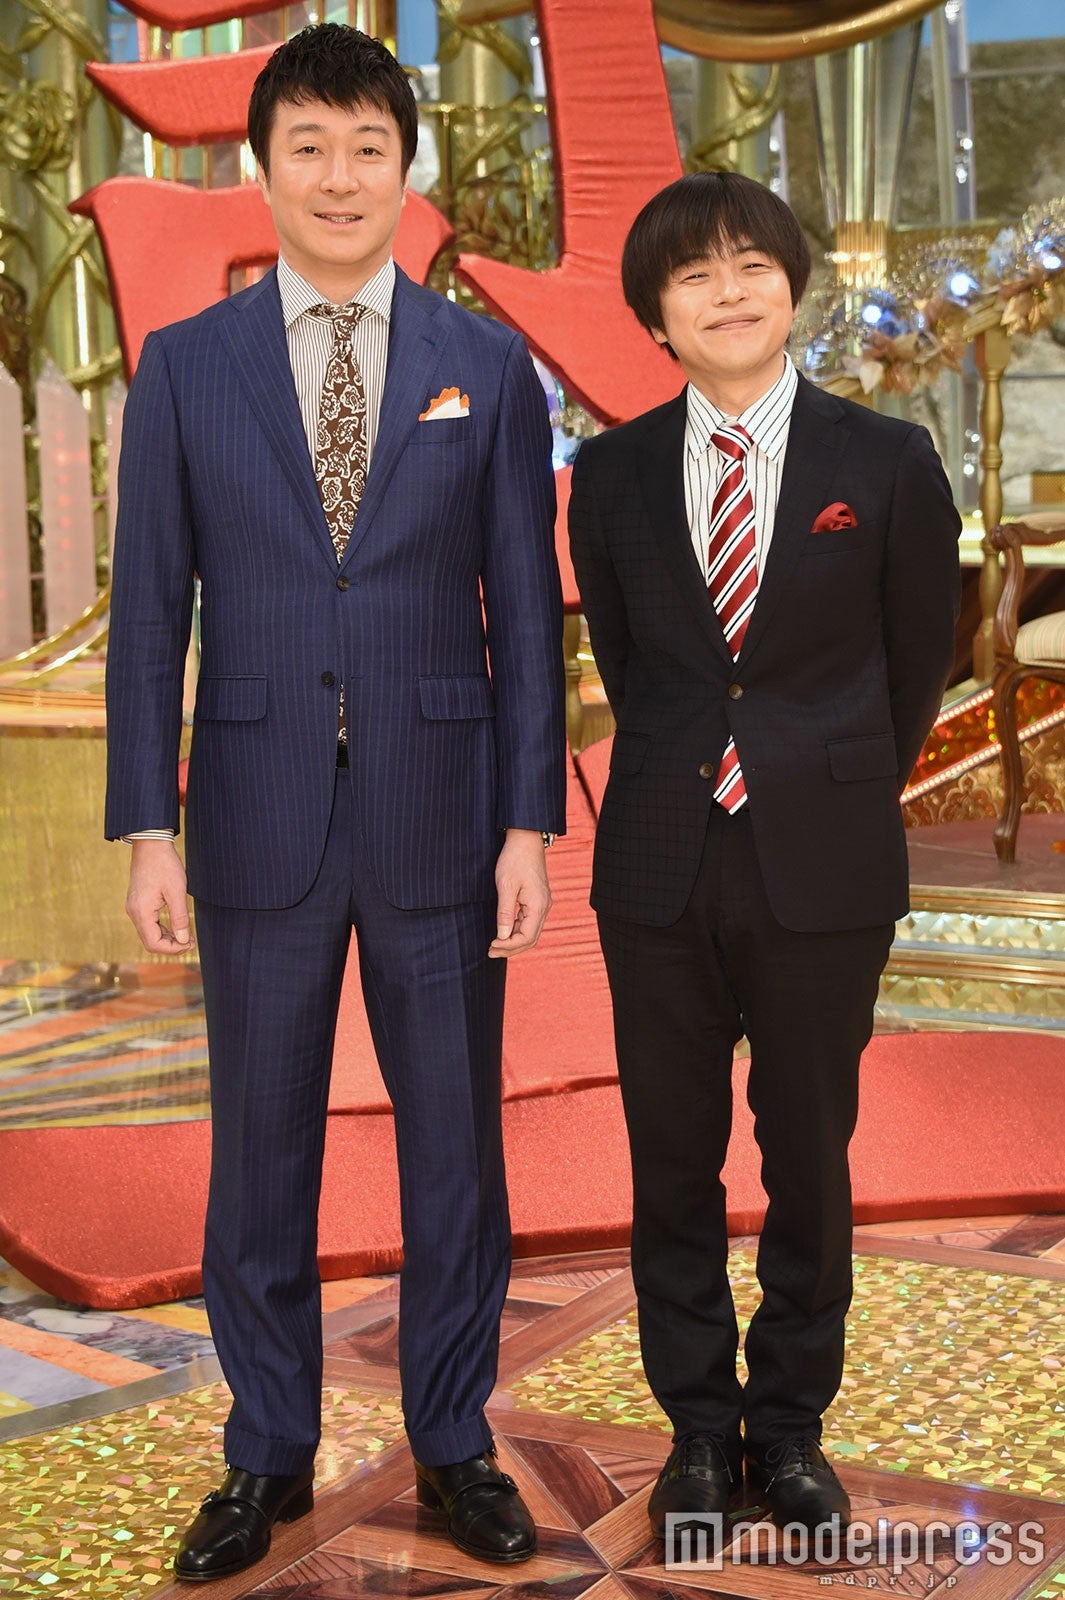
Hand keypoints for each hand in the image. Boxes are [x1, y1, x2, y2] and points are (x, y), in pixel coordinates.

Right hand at [126, 839, 193, 953]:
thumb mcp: (177, 892)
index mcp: (141, 912)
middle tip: (190, 942)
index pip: (154, 944)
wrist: (150, 844)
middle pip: (150, 942)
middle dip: (171, 946)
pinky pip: (149, 923)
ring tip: (186, 935)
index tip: (190, 943)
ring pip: (149, 934)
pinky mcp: (138, 903)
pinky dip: (162, 928)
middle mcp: (134, 912)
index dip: (173, 949)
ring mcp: (134, 908)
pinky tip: (177, 926)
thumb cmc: (164, 865)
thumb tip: (183, 940)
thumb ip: (180, 918)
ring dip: (167, 938)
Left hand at [488, 829, 550, 957]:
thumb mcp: (506, 886)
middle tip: (490, 952)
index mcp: (538, 905)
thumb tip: (502, 936)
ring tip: (494, 945)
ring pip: (530, 932)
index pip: (526, 937)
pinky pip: (529, 922)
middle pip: (530, 939)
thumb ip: (504, 913)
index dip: (508, 946)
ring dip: (513, 941)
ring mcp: (542, 904)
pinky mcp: (537, 900)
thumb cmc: (514, 860)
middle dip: (511, 949)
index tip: (491, 945)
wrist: (526, 839)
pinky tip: (503, 932)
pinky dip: (516, 931)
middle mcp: (544, 907)